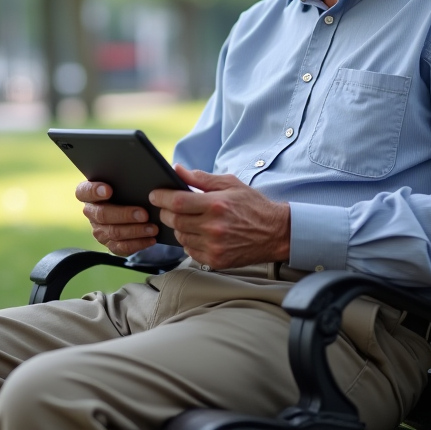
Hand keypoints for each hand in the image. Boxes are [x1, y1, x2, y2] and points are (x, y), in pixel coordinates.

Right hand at [75, 180, 158, 256]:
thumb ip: (129, 175)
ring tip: (153, 228)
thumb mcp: (127, 179)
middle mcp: (91, 212)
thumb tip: (152, 172)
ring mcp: (99, 230)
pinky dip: (138, 243)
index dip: (94, 191)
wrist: (132, 206)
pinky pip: (121, 247)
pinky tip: (151, 239)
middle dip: (124, 214)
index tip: (109, 190)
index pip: (84, 191)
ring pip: (113, 232)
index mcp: (89, 193)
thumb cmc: (129, 188)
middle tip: (144, 213)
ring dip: (135, 231)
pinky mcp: (110, 244)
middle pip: (102, 215)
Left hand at [150, 166, 289, 269]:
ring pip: (180, 237)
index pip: (177, 202)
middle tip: (168, 207)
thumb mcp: (230, 184)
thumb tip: (177, 169)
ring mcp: (214, 246)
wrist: (275, 233)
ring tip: (188, 220)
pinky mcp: (216, 260)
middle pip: (174, 220)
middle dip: (166, 212)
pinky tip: (199, 234)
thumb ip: (201, 178)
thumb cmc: (252, 205)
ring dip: (178, 227)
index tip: (154, 195)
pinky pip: (190, 251)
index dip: (161, 197)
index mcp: (216, 204)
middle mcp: (214, 227)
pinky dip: (189, 242)